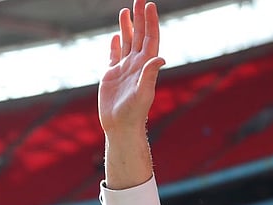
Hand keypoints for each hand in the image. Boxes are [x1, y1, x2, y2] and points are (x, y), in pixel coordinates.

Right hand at [98, 0, 165, 139]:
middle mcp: (136, 65)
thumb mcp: (143, 92)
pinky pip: (114, 55)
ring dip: (128, 26)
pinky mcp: (112, 75)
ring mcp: (124, 69)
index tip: (150, 5)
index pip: (150, 38)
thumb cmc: (134, 113)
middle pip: (139, 36)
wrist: (121, 126)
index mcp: (145, 66)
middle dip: (140, 17)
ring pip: (127, 42)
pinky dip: (116, 45)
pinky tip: (117, 35)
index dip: (150, 22)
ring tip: (126, 11)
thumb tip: (160, 58)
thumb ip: (150, 74)